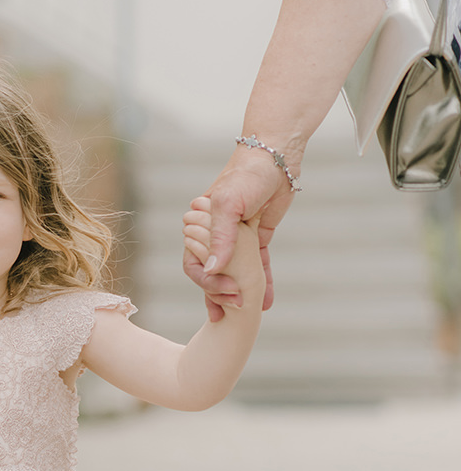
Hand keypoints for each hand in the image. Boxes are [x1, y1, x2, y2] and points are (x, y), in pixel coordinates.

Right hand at [183, 145, 298, 319]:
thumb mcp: (228, 205)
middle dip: (222, 294)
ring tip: (248, 314)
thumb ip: (219, 239)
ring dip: (241, 292)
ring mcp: (237, 236)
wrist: (277, 155)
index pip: (194, 263)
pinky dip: (262, 281)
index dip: (207, 282)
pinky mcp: (257, 236)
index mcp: (200, 224)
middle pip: (213, 271)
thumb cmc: (246, 174)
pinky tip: (266, 300)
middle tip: (235, 311)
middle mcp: (214, 232)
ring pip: (235, 271)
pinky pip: (257, 263)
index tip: (226, 293)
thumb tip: (211, 270)